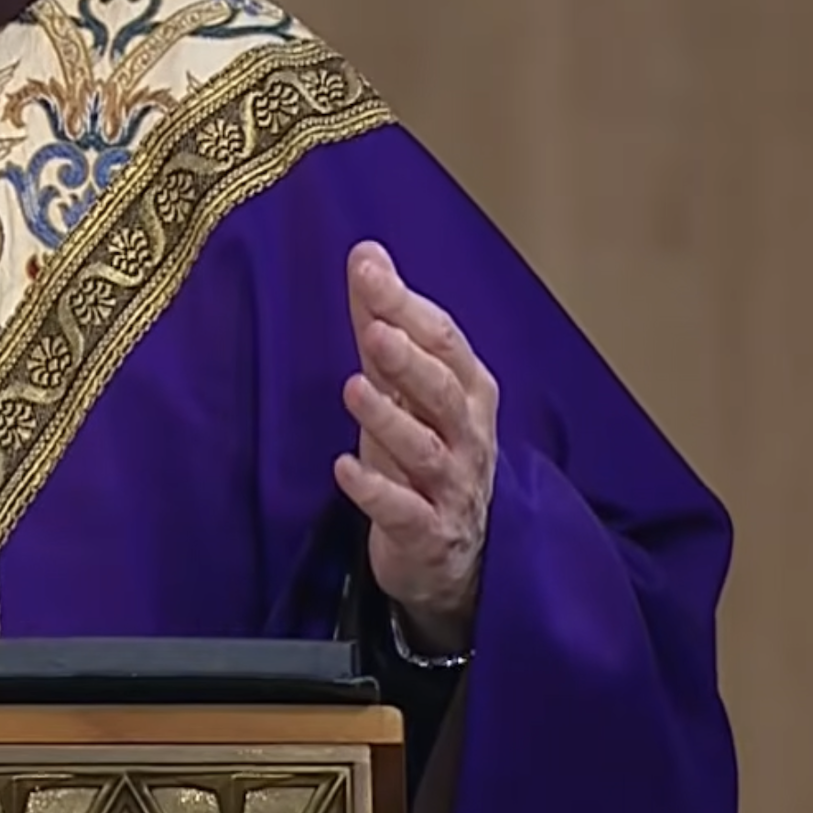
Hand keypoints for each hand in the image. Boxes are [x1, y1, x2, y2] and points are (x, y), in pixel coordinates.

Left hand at [334, 241, 498, 654]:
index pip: (444, 341)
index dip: (406, 306)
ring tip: (354, 388)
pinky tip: (344, 469)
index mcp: (468, 391)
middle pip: (444, 391)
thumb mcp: (404, 387)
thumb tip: (367, 253)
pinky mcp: (428, 534)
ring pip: (426, 450)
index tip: (368, 271)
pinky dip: (376, 491)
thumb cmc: (426, 455)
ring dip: (390, 419)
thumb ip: (385, 321)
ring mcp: (452, 488)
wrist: (452, 559)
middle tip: (376, 329)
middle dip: (411, 360)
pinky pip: (405, 512)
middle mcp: (468, 436)